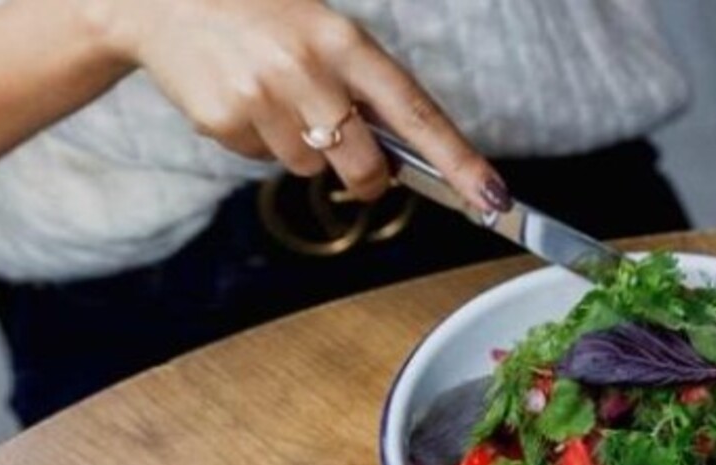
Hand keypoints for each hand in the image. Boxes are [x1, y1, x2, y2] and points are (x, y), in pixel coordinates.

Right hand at [86, 0, 509, 208]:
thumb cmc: (262, 17)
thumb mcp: (324, 33)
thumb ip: (367, 88)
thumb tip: (408, 156)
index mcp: (346, 42)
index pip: (417, 113)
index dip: (459, 160)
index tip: (492, 195)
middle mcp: (307, 69)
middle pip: (364, 166)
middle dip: (367, 178)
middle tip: (352, 157)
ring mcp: (262, 96)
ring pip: (309, 169)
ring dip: (301, 149)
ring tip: (274, 97)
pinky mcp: (223, 120)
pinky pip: (260, 160)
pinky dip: (258, 141)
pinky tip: (242, 100)